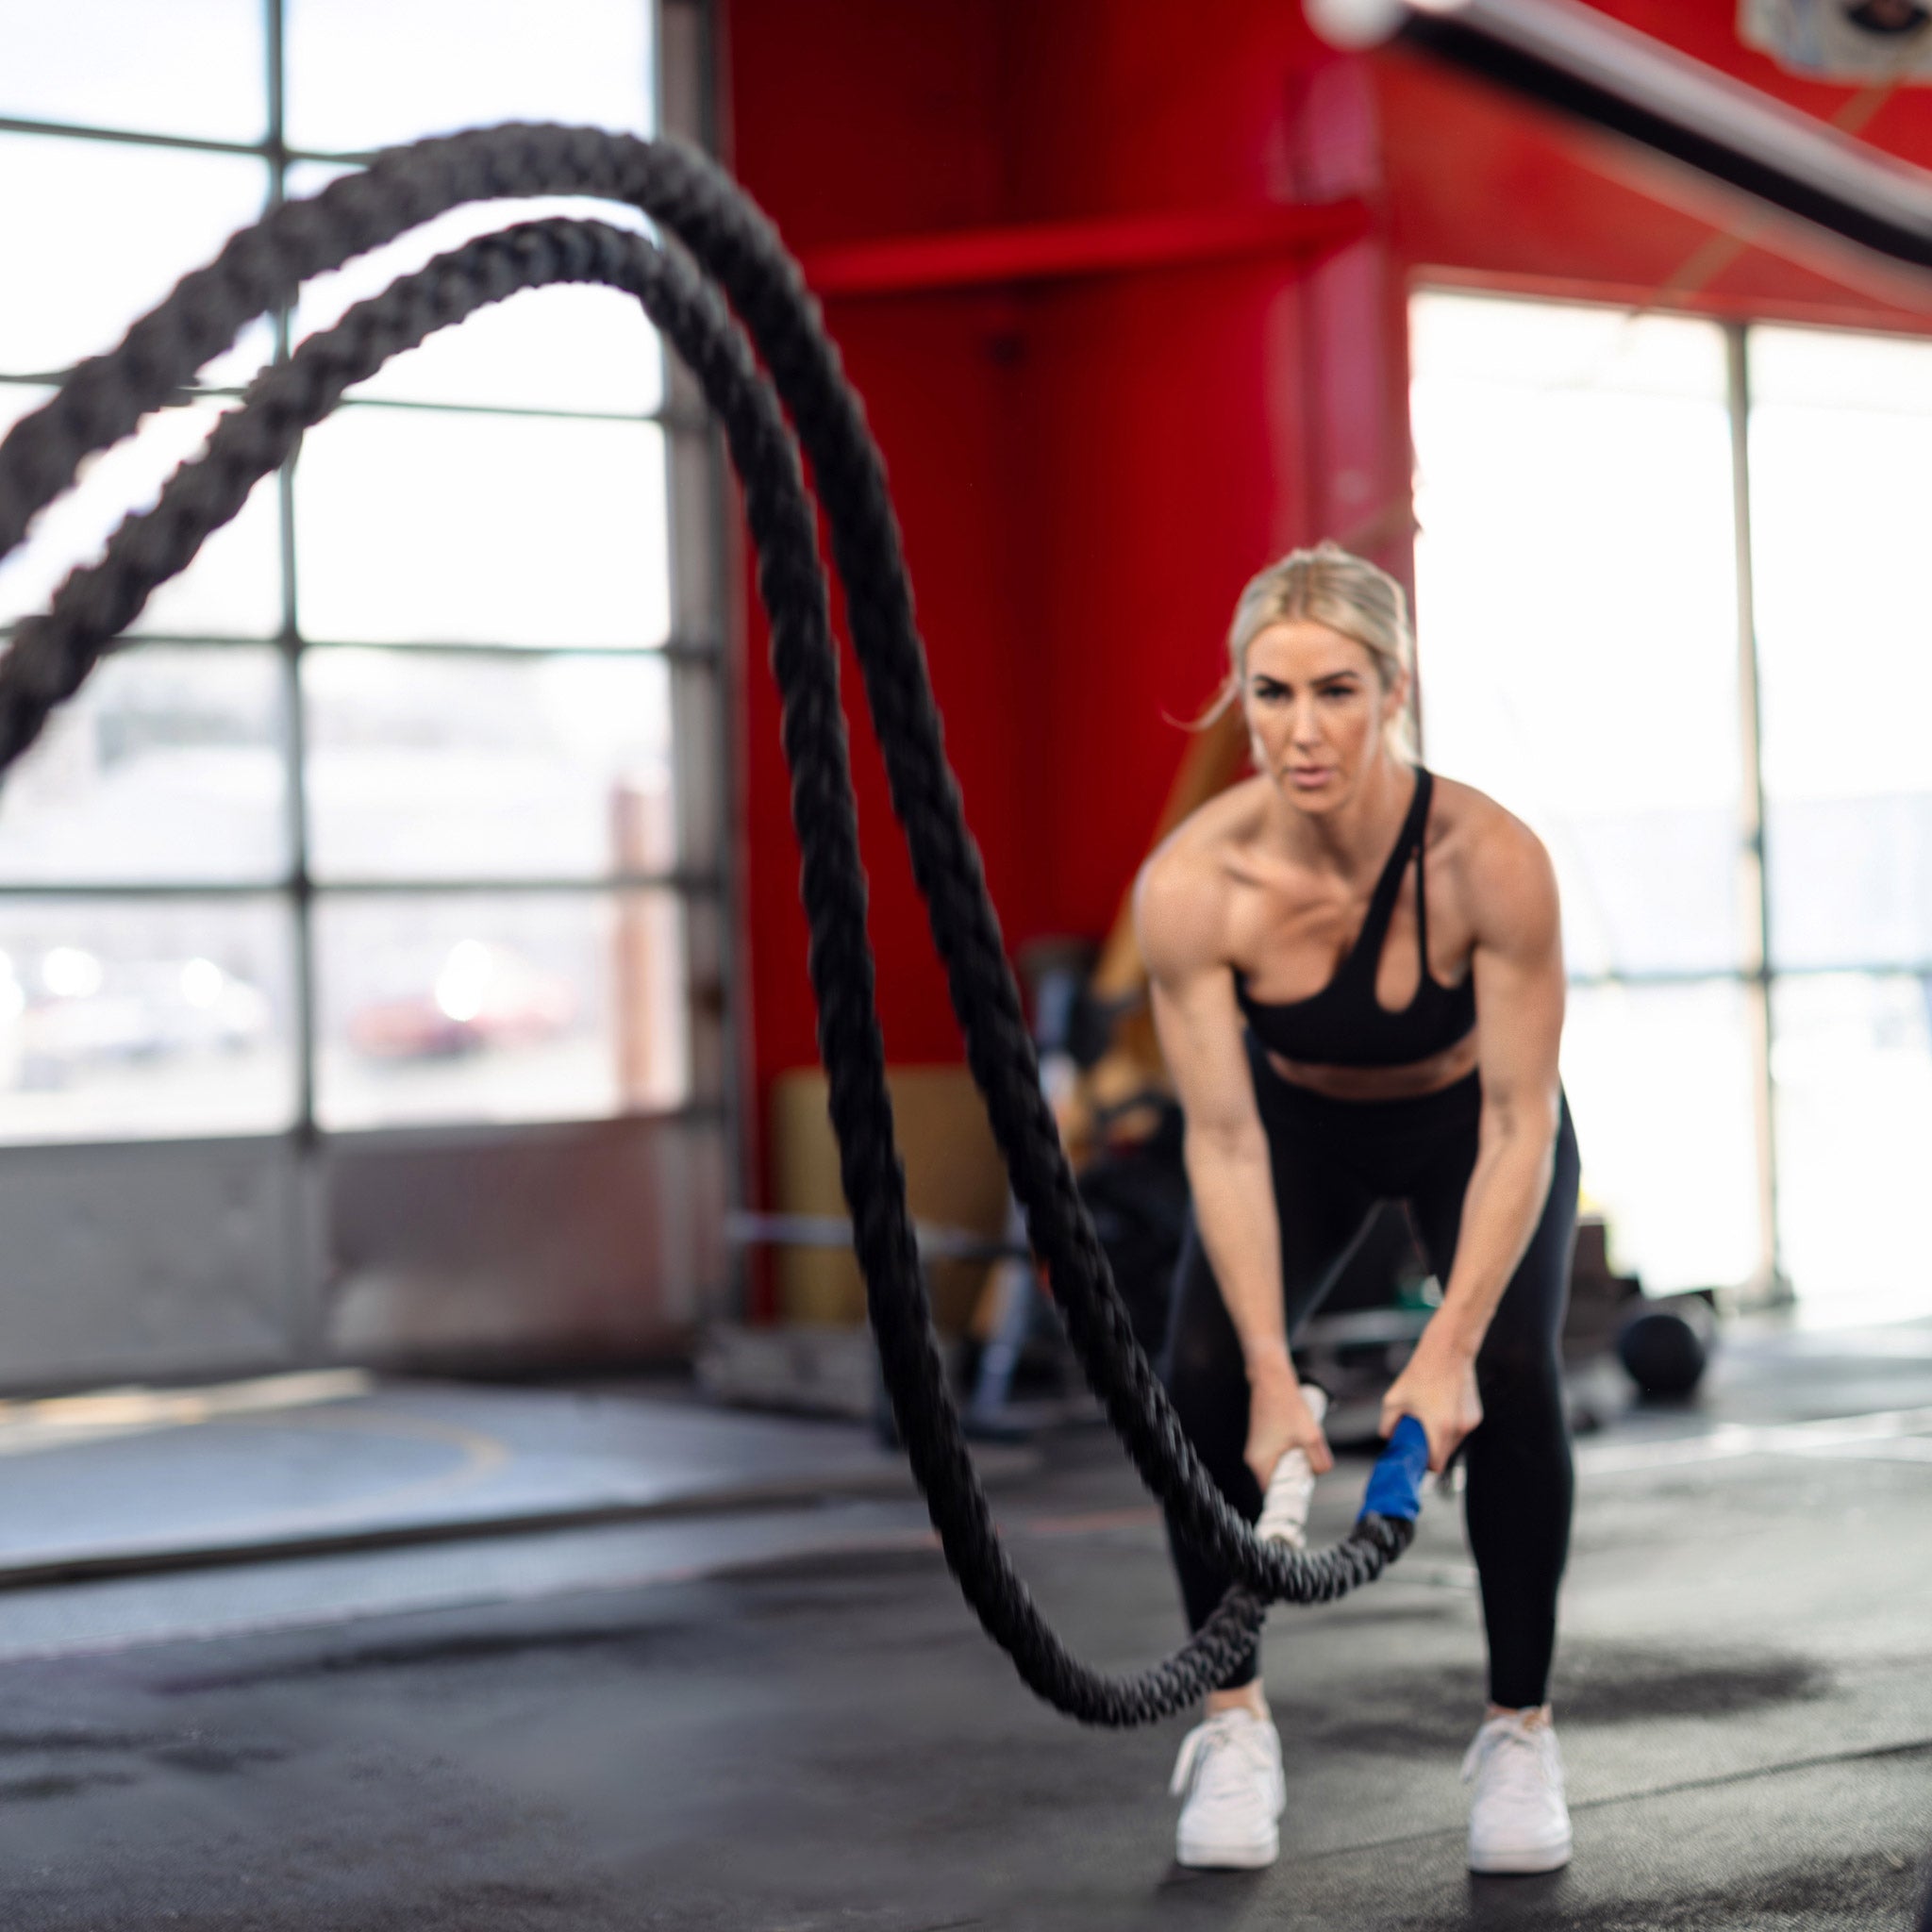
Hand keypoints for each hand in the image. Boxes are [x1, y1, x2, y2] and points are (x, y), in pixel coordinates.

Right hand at [1244, 1360, 1333, 1490]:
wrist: (1272, 1378)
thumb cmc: (1287, 1405)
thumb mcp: (1310, 1436)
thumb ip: (1318, 1461)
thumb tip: (1320, 1473)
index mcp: (1261, 1463)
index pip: (1274, 1494)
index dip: (1291, 1497)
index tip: (1305, 1495)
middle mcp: (1254, 1459)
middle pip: (1277, 1482)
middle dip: (1296, 1478)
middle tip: (1311, 1467)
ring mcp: (1257, 1449)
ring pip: (1279, 1468)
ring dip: (1295, 1465)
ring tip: (1306, 1450)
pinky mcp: (1262, 1440)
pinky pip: (1277, 1457)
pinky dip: (1290, 1455)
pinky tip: (1300, 1441)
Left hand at [1380, 1336, 1482, 1472]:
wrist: (1447, 1351)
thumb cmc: (1421, 1373)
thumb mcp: (1394, 1399)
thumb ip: (1387, 1425)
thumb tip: (1388, 1438)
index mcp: (1440, 1428)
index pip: (1436, 1465)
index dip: (1424, 1465)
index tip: (1416, 1458)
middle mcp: (1459, 1428)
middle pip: (1444, 1454)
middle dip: (1431, 1449)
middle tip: (1418, 1435)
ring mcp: (1470, 1422)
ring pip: (1454, 1442)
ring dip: (1442, 1437)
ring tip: (1429, 1417)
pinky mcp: (1476, 1415)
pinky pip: (1461, 1429)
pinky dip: (1451, 1426)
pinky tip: (1441, 1408)